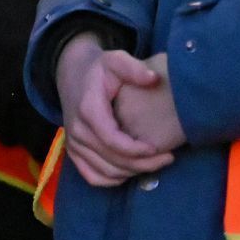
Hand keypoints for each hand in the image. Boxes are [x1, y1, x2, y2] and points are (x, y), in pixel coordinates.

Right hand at [54, 37, 175, 186]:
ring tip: (155, 163)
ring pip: (104, 172)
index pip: (113, 141)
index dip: (137, 150)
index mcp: (88, 110)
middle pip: (112, 161)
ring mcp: (73, 143)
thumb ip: (133, 68)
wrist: (71, 74)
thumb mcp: (115, 60)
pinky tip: (132, 172)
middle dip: (143, 164)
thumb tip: (153, 79)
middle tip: (168, 158)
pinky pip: (92, 176)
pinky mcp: (73, 151)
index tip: (159, 148)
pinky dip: (113, 180)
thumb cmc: (99, 69)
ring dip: (132, 172)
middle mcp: (77, 131)